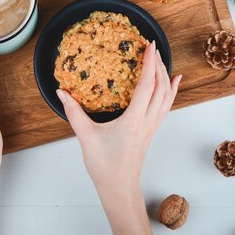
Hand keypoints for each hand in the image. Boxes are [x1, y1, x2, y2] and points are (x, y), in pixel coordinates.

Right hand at [56, 41, 180, 195]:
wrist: (119, 188)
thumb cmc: (105, 166)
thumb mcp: (85, 136)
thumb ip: (73, 112)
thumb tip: (61, 93)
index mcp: (134, 120)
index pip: (146, 85)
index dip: (149, 63)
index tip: (148, 46)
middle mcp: (148, 121)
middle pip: (160, 87)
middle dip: (158, 64)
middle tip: (150, 47)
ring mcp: (152, 127)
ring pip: (166, 96)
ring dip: (165, 76)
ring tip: (161, 59)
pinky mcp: (151, 131)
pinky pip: (166, 106)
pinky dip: (171, 91)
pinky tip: (174, 83)